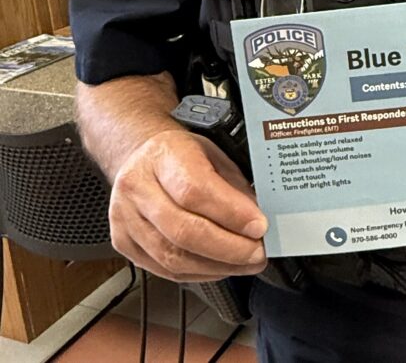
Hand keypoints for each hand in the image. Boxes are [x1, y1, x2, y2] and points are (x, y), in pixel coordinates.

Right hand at [109, 129, 268, 281]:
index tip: (259, 226)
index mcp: (163, 156)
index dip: (231, 214)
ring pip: (172, 257)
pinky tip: (220, 267)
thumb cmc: (180, 155)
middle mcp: (138, 187)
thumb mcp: (213, 154)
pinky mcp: (123, 243)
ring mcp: (125, 218)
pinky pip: (164, 270)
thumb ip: (234, 186)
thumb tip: (257, 220)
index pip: (195, 191)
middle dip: (228, 248)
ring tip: (245, 264)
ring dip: (217, 266)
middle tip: (257, 252)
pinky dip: (198, 273)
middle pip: (183, 230)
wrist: (142, 157)